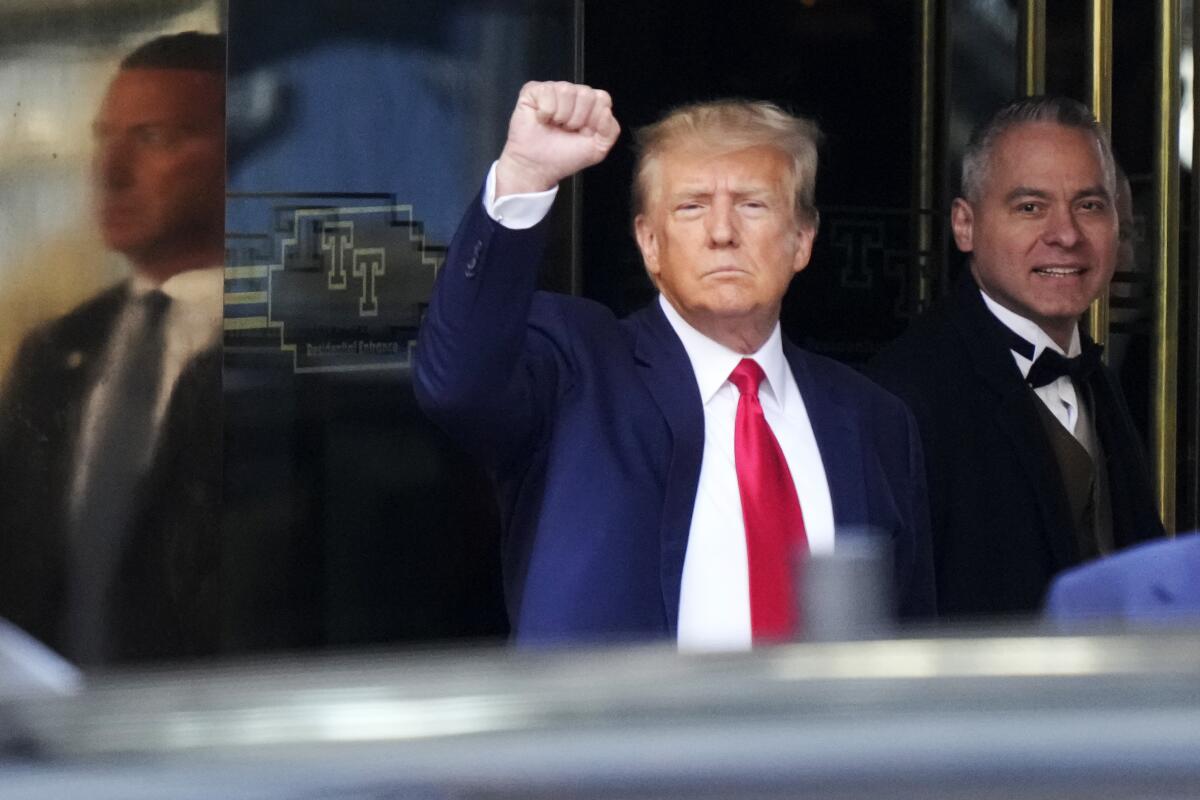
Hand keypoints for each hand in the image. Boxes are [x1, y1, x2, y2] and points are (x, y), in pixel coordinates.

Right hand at [495, 81, 620, 195]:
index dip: (594, 119)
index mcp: (590, 105)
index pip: (602, 98)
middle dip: (577, 119)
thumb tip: (606, 111)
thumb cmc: (564, 157)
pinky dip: (545, 112)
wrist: (537, 167)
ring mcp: (553, 90)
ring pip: (566, 90)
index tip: (583, 133)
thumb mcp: (598, 149)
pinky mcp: (533, 91)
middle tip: (566, 130)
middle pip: (586, 93)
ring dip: (561, 116)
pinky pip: (547, 92)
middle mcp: (573, 94)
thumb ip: (611, 131)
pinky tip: (542, 119)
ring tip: (554, 126)